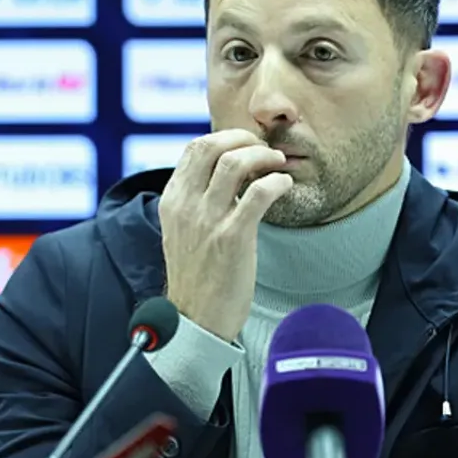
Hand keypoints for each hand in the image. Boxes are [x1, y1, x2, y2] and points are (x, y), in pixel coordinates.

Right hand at [159, 129, 293, 340]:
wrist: (197, 320)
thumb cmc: (198, 275)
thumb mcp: (184, 230)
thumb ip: (197, 201)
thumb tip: (227, 173)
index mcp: (172, 201)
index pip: (194, 148)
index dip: (225, 138)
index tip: (247, 146)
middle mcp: (186, 205)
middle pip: (212, 146)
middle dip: (244, 138)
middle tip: (265, 150)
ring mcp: (207, 221)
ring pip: (234, 163)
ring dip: (263, 156)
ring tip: (277, 164)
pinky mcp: (231, 238)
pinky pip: (259, 193)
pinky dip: (277, 182)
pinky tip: (284, 186)